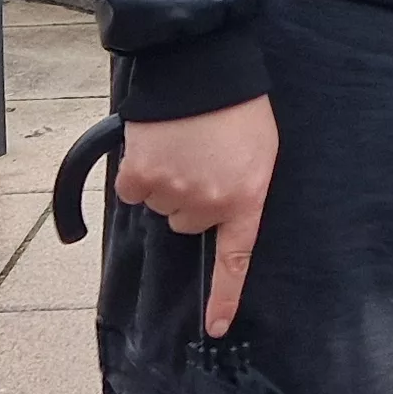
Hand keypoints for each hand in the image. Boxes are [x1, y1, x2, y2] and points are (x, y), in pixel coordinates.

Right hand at [116, 96, 277, 336]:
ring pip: (160, 205)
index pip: (237, 259)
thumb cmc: (237, 106)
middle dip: (190, 197)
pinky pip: (132, 189)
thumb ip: (241, 189)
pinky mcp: (141, 173)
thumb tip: (216, 214)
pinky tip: (155, 146)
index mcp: (246, 197)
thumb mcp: (260, 152)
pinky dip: (137, 172)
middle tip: (198, 158)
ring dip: (164, 181)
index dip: (225, 297)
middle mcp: (210, 201)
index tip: (216, 326)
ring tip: (181, 145)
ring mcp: (174, 189)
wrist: (202, 66)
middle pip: (188, 222)